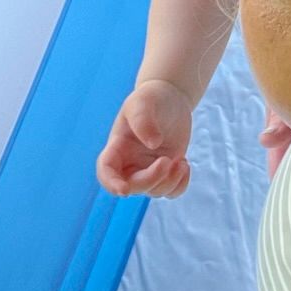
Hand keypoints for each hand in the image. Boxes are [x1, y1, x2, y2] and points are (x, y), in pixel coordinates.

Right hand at [96, 79, 193, 197]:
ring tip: (181, 161)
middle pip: (132, 186)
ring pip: (153, 191)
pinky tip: (184, 165)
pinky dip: (180, 185)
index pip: (106, 170)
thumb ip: (144, 120)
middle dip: (151, 179)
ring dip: (169, 181)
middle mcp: (130, 162)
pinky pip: (170, 191)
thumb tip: (153, 144)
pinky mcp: (166, 171)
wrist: (170, 98)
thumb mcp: (144, 103)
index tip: (123, 190)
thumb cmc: (151, 98)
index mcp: (117, 147)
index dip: (111, 183)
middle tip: (167, 160)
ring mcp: (148, 168)